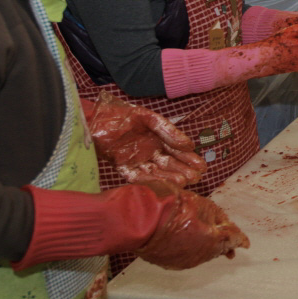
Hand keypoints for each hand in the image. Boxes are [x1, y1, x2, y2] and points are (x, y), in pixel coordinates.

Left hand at [82, 92, 204, 187]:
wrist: (95, 119)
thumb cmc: (122, 116)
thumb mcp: (149, 119)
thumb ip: (168, 131)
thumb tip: (189, 145)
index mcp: (158, 140)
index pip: (177, 152)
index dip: (189, 159)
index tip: (202, 166)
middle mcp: (149, 152)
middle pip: (169, 164)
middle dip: (182, 171)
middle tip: (195, 178)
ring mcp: (136, 161)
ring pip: (155, 172)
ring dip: (169, 177)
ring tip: (183, 181)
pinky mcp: (122, 167)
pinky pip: (136, 176)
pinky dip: (147, 180)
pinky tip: (160, 183)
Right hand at [137, 179, 249, 269]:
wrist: (138, 217)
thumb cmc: (171, 205)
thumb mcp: (202, 206)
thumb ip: (221, 220)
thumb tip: (235, 233)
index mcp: (212, 240)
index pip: (231, 241)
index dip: (239, 239)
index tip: (246, 243)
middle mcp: (200, 256)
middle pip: (216, 249)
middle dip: (222, 243)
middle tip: (226, 238)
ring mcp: (183, 262)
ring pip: (202, 254)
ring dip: (205, 246)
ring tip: (204, 236)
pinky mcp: (169, 264)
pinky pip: (186, 257)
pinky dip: (189, 249)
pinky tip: (187, 240)